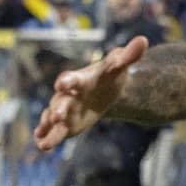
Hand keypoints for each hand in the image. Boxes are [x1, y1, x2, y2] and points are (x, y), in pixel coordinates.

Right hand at [34, 35, 147, 150]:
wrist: (105, 91)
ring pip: (54, 119)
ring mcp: (64, 110)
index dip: (67, 81)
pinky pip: (54, 131)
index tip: (62, 83)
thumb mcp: (119, 66)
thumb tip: (143, 40)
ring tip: (45, 143)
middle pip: (61, 101)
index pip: (72, 78)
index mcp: (79, 80)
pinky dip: (47, 137)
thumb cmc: (109, 76)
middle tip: (56, 115)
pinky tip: (41, 144)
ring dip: (49, 128)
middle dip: (58, 108)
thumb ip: (128, 55)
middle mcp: (67, 95)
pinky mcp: (65, 124)